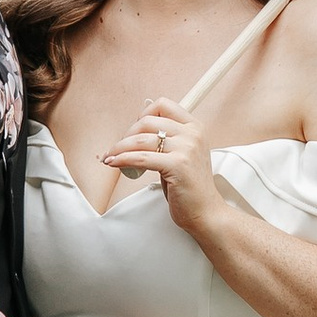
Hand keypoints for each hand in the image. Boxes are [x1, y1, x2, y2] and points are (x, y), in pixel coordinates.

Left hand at [102, 102, 218, 234]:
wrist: (206, 212)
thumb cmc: (191, 187)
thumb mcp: (183, 154)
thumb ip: (168, 138)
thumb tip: (140, 123)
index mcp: (195, 127)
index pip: (163, 105)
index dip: (143, 115)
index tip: (134, 130)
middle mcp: (193, 134)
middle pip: (147, 121)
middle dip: (127, 134)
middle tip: (119, 148)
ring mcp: (186, 149)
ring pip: (141, 139)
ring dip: (119, 147)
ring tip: (110, 156)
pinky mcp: (178, 165)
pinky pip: (141, 158)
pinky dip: (123, 159)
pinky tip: (114, 163)